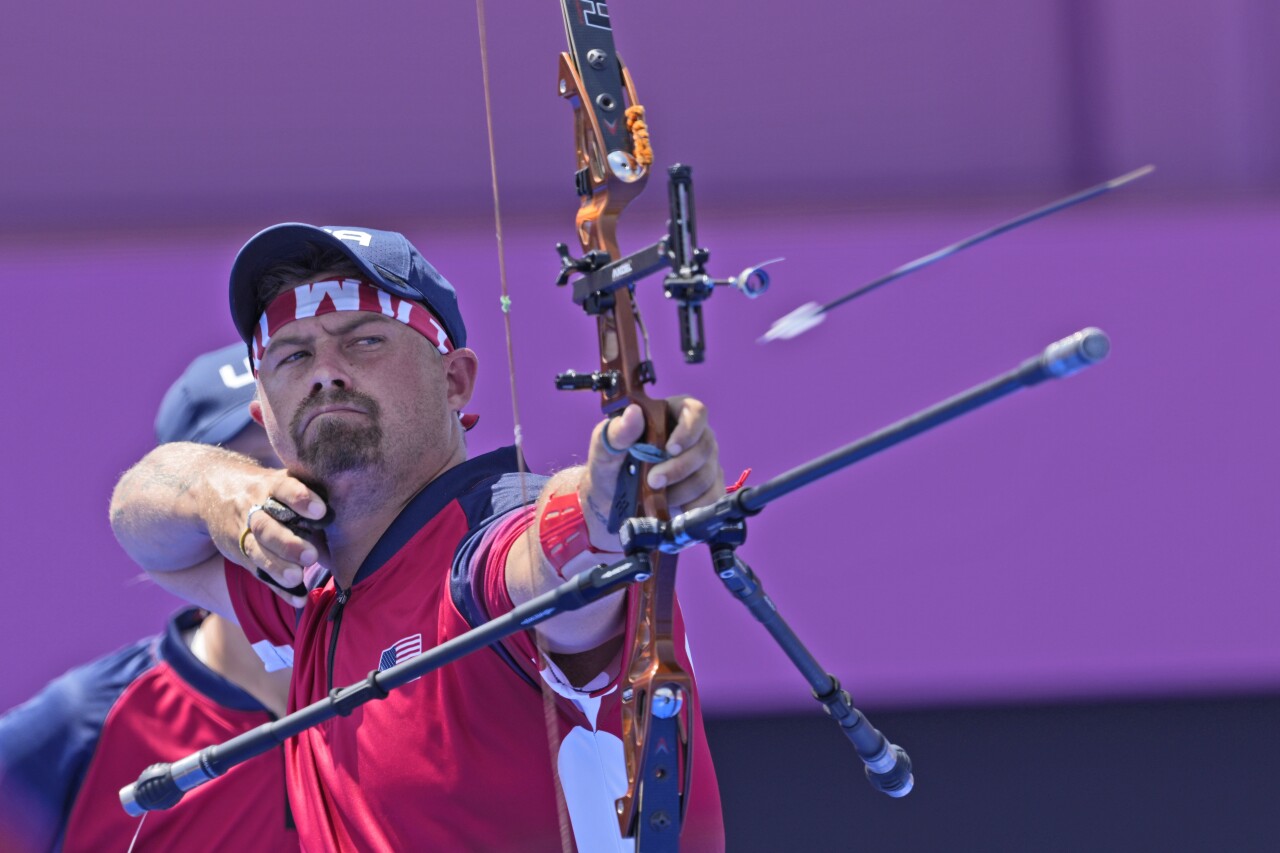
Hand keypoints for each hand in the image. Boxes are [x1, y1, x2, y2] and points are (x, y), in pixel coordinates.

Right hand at [223, 471, 328, 605]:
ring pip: (256, 550)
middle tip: (310, 556)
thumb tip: (348, 541)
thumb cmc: (273, 493)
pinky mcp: (240, 555)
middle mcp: (253, 509)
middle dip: (287, 543)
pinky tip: (298, 599)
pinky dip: (278, 588)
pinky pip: (258, 573)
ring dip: (277, 567)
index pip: (283, 488)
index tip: (320, 511)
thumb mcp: (287, 490)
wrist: (217, 492)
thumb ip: (314, 511)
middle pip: (266, 526)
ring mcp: (243, 532)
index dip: (299, 498)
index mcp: (270, 487)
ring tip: (296, 578)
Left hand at [582, 397, 723, 544]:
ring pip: (707, 475)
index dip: (688, 429)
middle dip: (679, 468)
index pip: (695, 411)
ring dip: (681, 491)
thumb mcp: (604, 448)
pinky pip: (712, 497)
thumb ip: (617, 432)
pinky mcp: (708, 489)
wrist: (611, 503)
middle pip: (704, 446)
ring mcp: (704, 463)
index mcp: (670, 415)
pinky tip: (675, 510)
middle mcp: (694, 436)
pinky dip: (694, 507)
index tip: (670, 448)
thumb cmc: (609, 467)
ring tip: (656, 496)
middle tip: (653, 481)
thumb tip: (633, 413)